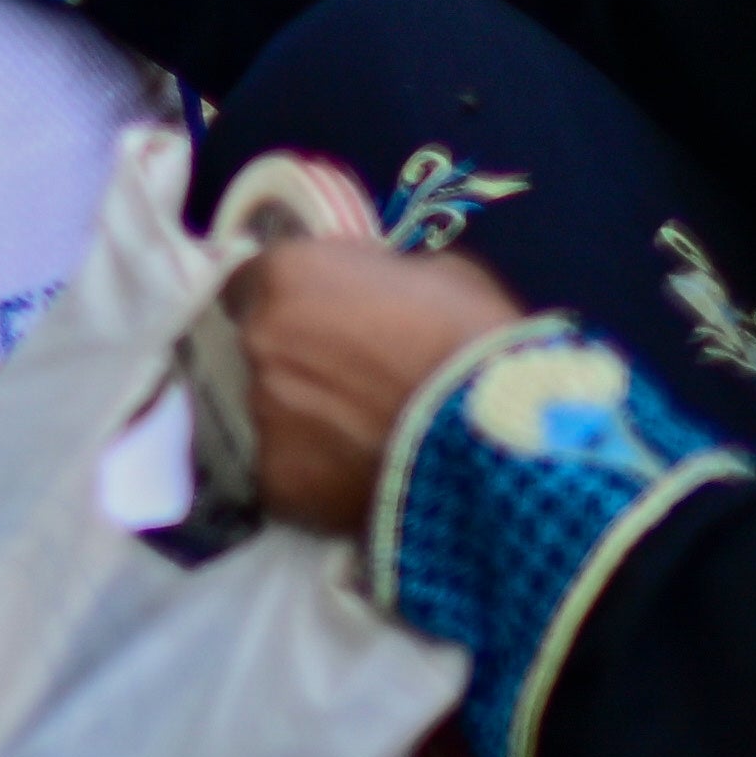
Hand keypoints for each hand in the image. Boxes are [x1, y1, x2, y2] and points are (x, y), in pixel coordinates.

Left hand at [224, 237, 531, 537]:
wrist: (500, 440)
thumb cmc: (476, 342)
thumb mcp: (434, 275)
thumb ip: (375, 278)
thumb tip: (366, 293)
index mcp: (287, 276)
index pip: (255, 282)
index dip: (289, 303)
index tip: (318, 322)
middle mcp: (259, 340)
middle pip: (261, 348)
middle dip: (296, 362)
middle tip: (351, 385)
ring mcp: (263, 413)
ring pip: (273, 414)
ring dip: (306, 421)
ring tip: (365, 439)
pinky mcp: (276, 481)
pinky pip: (289, 474)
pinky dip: (318, 477)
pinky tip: (364, 480)